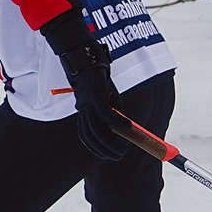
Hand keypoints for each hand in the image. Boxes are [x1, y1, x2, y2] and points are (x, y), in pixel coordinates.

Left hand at [38, 11, 131, 160]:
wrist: (85, 56)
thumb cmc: (96, 76)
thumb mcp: (105, 96)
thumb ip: (112, 111)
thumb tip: (124, 126)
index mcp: (84, 111)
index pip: (87, 135)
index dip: (97, 147)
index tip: (108, 154)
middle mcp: (83, 109)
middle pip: (91, 135)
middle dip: (104, 149)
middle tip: (118, 156)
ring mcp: (89, 103)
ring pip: (98, 129)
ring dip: (110, 142)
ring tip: (122, 149)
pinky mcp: (96, 95)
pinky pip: (107, 114)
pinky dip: (118, 123)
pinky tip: (127, 128)